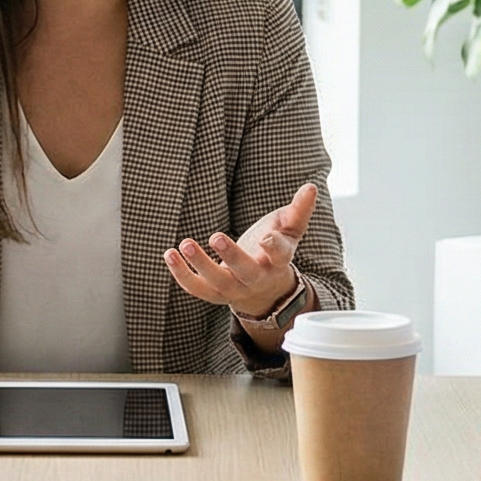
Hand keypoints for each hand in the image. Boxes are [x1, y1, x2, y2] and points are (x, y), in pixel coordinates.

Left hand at [166, 182, 317, 321]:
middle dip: (231, 257)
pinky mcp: (214, 293)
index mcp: (278, 261)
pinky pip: (196, 288)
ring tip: (184, 243)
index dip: (274, 247)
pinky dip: (181, 274)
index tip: (267, 237)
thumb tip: (311, 186)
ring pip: (217, 282)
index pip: (280, 255)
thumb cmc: (275, 251)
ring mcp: (234, 288)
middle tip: (216, 237)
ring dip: (199, 265)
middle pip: (245, 271)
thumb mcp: (290, 230)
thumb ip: (299, 210)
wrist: (264, 290)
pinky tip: (169, 254)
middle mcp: (257, 278)